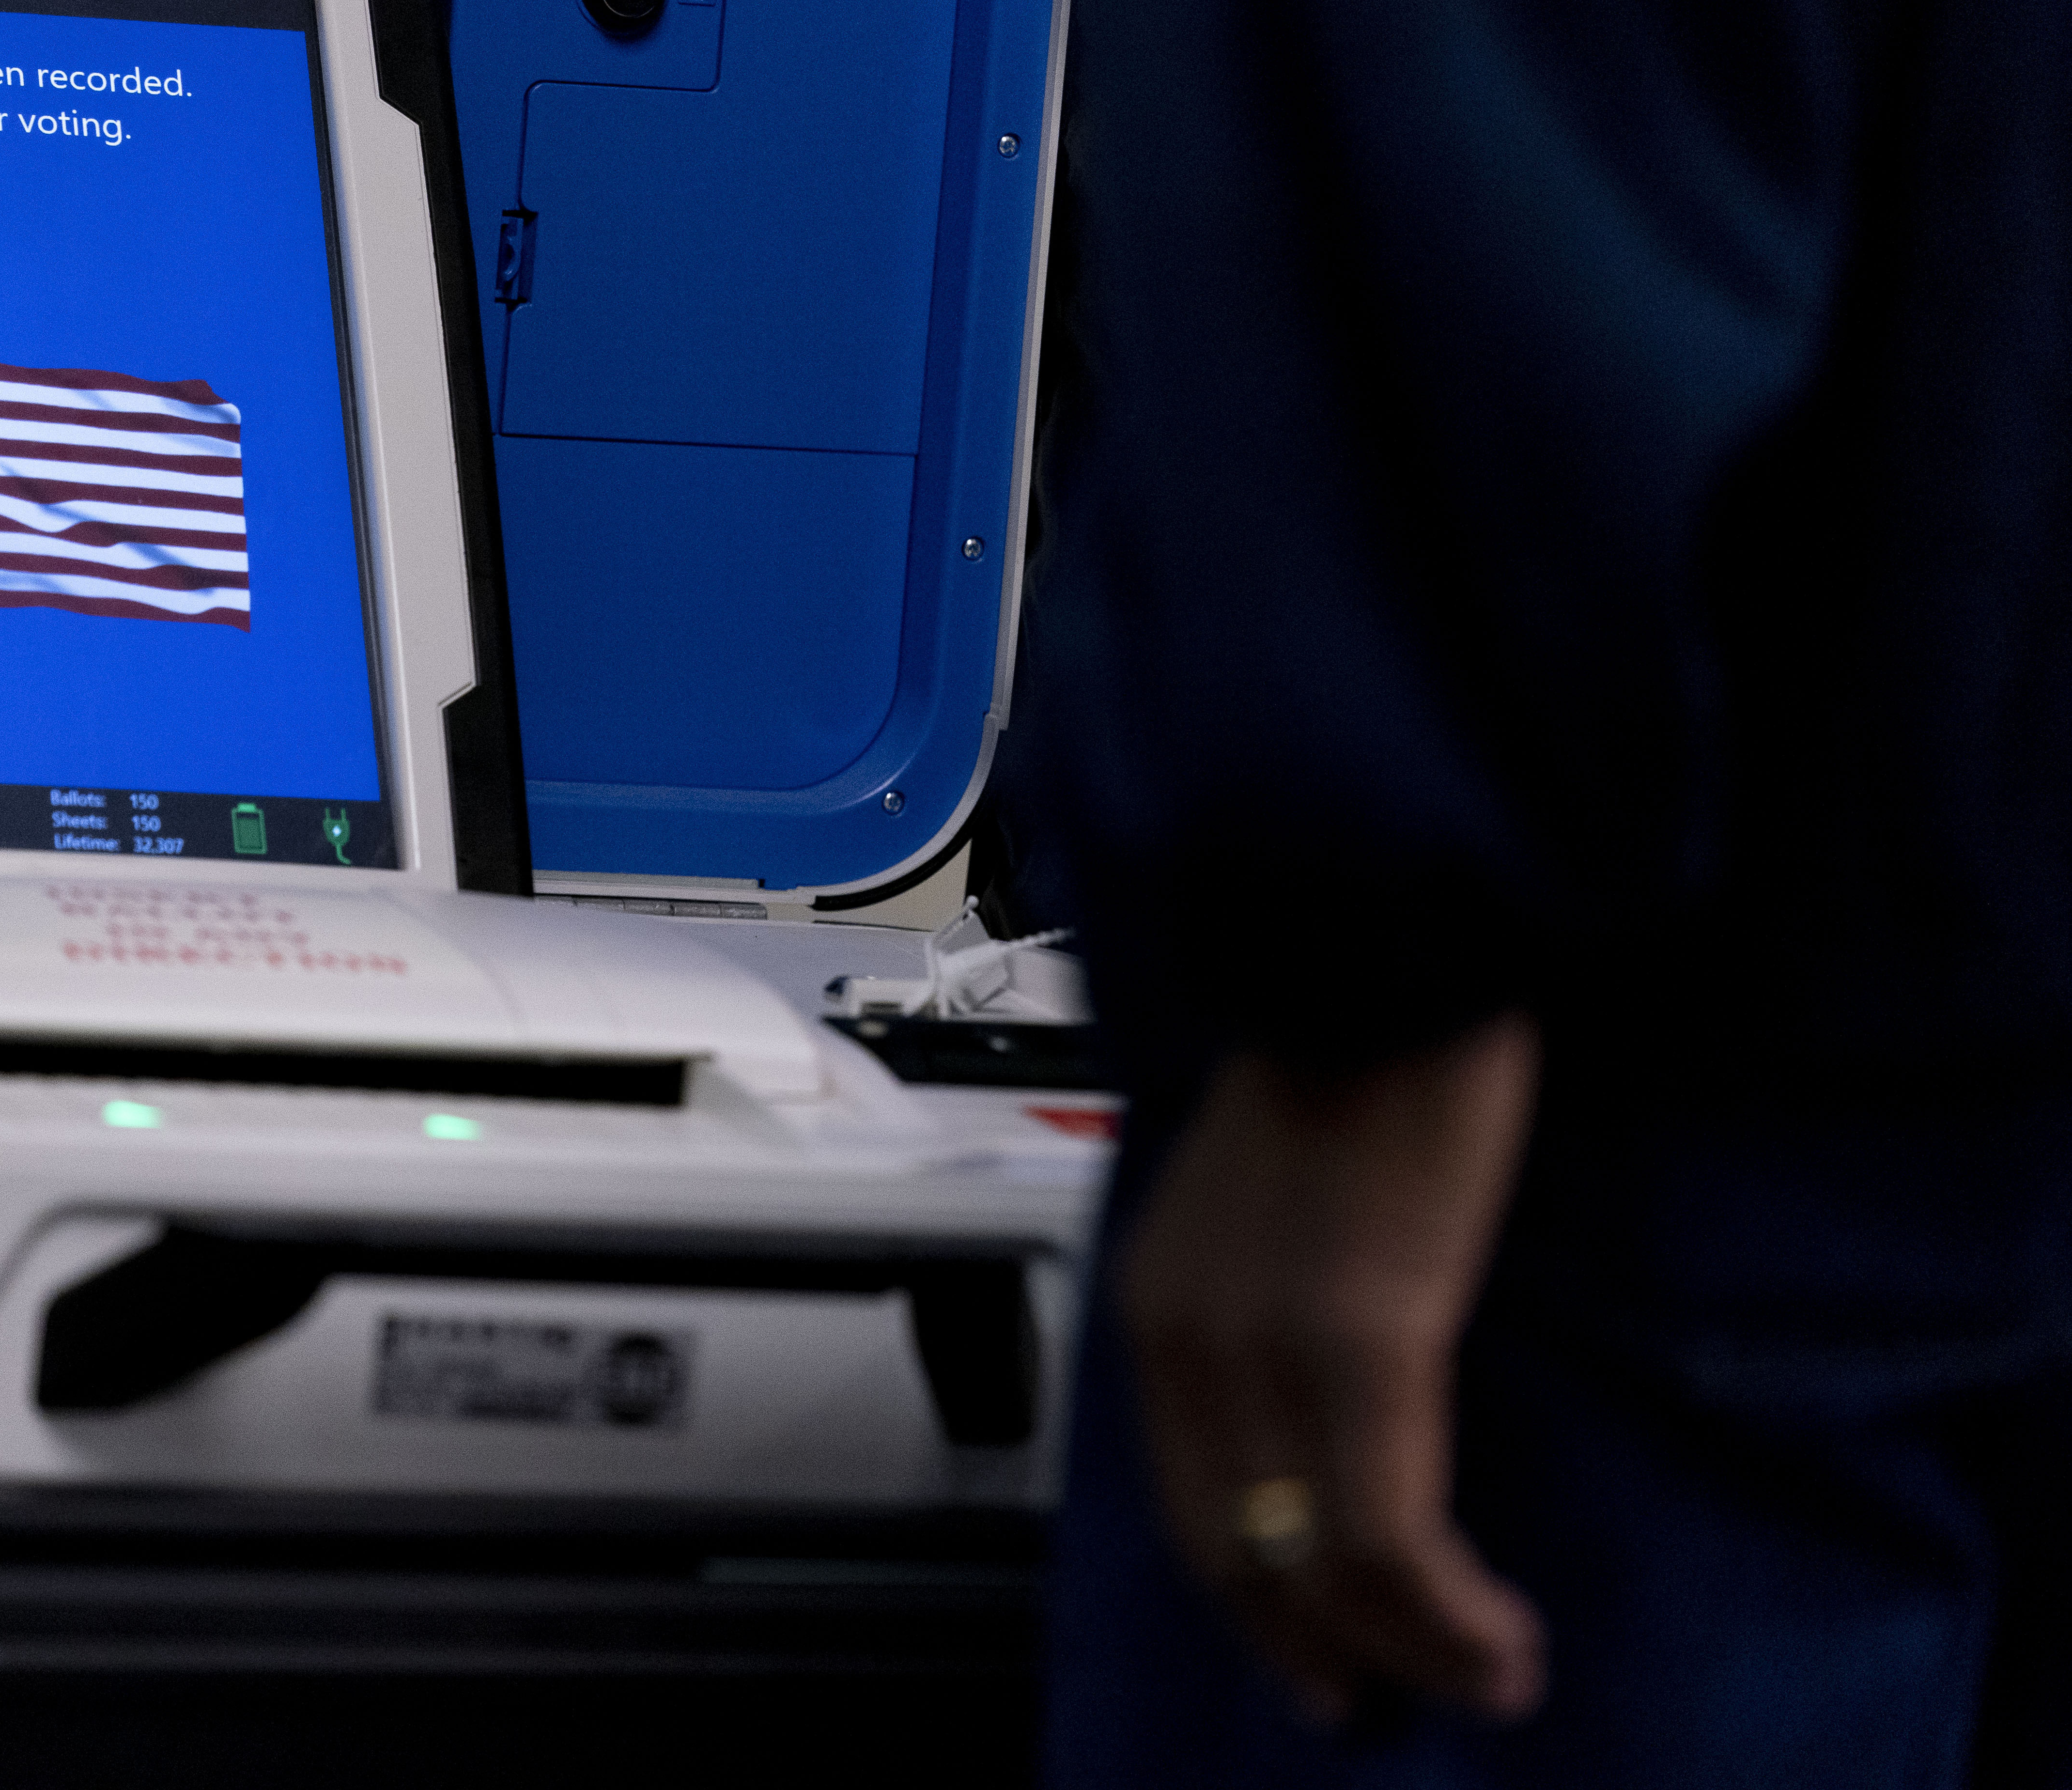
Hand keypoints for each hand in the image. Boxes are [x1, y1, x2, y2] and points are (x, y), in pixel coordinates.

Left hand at [1119, 1012, 1549, 1723]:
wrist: (1383, 957)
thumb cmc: (1350, 1064)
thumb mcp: (1272, 1207)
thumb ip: (1276, 1304)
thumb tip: (1331, 1407)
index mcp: (1162, 1304)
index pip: (1191, 1500)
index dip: (1255, 1598)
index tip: (1313, 1660)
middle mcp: (1188, 1334)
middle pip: (1240, 1550)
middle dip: (1317, 1648)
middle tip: (1385, 1702)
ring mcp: (1266, 1343)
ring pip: (1321, 1563)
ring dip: (1409, 1649)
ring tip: (1483, 1684)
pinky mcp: (1356, 1339)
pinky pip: (1387, 1526)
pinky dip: (1444, 1611)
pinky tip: (1497, 1642)